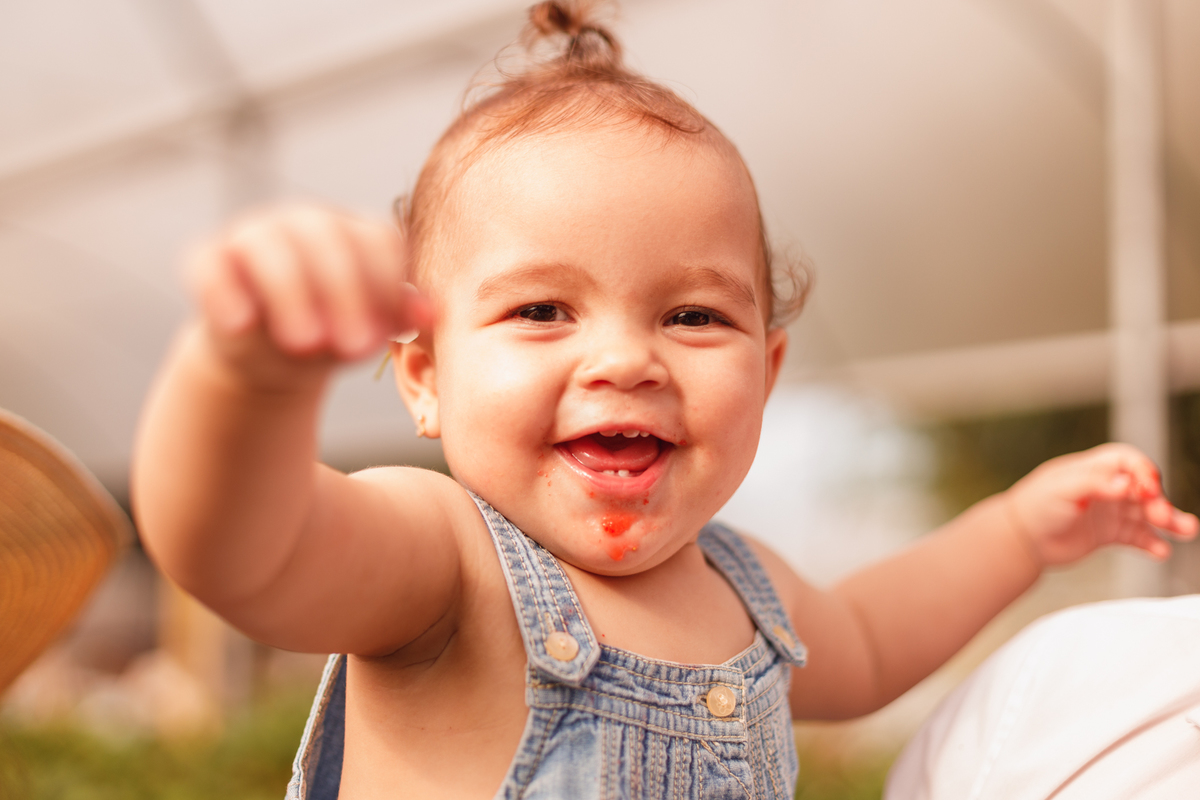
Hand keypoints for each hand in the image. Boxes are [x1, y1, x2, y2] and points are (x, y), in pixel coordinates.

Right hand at [187, 204, 432, 379]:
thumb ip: (396, 316)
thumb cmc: (335, 334)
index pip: (377, 240)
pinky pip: (210, 266)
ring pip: (269, 247)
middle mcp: (305, 222)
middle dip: (344, 293)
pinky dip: (222, 293)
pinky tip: (241, 325)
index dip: (386, 283)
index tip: (390, 331)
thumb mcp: (369, 329)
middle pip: (327, 239)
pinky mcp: (209, 259)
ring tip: (306, 344)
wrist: (272, 355)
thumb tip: (432, 312)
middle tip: (355, 347)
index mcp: (354, 232)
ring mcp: (254, 235)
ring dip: (291, 295)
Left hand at [1005, 443, 1197, 565]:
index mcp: (1095, 468)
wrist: (1020, 537)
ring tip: (1187, 530)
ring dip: (1169, 521)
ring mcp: (1111, 511)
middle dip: (1158, 500)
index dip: (1143, 471)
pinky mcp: (1110, 534)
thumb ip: (1095, 483)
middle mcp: (1108, 488)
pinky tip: (1161, 552)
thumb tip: (1126, 483)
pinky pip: (1139, 537)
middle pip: (1145, 488)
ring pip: (1148, 514)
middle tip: (1161, 515)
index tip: (1149, 488)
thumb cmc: (1035, 505)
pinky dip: (1152, 544)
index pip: (1129, 462)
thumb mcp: (1062, 489)